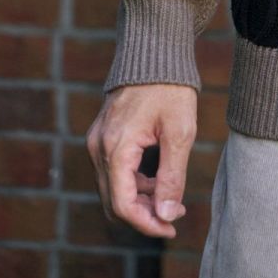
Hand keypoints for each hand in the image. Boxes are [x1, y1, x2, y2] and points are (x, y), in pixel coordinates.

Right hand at [86, 83, 197, 237]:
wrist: (154, 50)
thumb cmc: (171, 88)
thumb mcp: (180, 131)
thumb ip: (172, 176)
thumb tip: (166, 215)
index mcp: (116, 148)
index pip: (123, 204)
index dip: (147, 223)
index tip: (172, 227)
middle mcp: (99, 148)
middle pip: (114, 201)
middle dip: (144, 214)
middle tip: (175, 214)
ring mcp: (97, 141)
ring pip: (113, 188)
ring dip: (140, 199)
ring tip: (173, 196)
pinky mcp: (102, 136)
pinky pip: (113, 172)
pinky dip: (134, 182)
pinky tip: (159, 179)